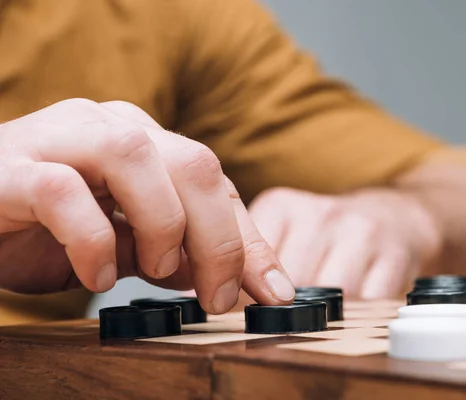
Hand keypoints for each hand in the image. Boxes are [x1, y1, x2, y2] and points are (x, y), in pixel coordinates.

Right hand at [0, 99, 294, 313]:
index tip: (273, 291)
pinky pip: (62, 192)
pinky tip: (95, 277)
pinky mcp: (14, 167)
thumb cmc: (42, 229)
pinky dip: (91, 239)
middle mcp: (110, 127)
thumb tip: (232, 279)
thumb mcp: (123, 247)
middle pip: (194, 163)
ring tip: (155, 271)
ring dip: (162, 224)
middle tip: (219, 296)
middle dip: (220, 238)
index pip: (216, 183)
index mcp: (144, 143)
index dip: (250, 239)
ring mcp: (61, 139)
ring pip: (135, 158)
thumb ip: (173, 254)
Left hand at [249, 187, 441, 298]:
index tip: (244, 309)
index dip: (246, 293)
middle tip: (287, 316)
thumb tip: (217, 301)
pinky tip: (352, 308)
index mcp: (281, 206)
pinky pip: (366, 302)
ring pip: (328, 296)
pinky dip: (357, 315)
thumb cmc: (327, 236)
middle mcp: (320, 213)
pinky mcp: (394, 253)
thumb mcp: (283, 233)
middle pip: (288, 284)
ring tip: (321, 310)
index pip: (249, 260)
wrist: (395, 216)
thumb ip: (249, 261)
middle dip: (285, 308)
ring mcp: (359, 230)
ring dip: (323, 314)